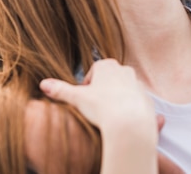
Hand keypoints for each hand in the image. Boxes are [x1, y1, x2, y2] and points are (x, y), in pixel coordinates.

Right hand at [40, 59, 160, 173]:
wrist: (129, 124)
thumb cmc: (102, 108)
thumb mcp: (77, 99)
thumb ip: (60, 90)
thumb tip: (43, 84)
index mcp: (107, 66)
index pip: (94, 70)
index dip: (87, 85)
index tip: (84, 97)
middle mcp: (125, 70)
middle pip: (110, 78)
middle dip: (103, 90)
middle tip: (95, 106)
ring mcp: (138, 84)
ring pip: (124, 90)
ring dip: (116, 99)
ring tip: (108, 115)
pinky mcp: (147, 99)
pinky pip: (136, 103)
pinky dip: (129, 109)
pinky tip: (122, 121)